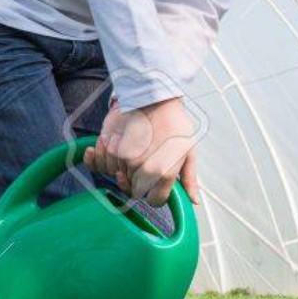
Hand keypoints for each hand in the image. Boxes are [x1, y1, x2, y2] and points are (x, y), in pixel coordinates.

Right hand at [86, 94, 200, 206]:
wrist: (154, 97)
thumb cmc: (174, 122)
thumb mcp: (188, 151)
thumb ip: (188, 179)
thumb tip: (193, 200)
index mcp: (164, 173)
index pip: (154, 201)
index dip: (156, 195)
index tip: (157, 187)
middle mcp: (142, 170)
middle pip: (134, 190)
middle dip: (139, 181)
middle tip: (147, 163)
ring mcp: (123, 159)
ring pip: (117, 177)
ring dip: (122, 170)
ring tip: (134, 152)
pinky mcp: (110, 147)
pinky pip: (103, 165)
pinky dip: (106, 160)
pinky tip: (116, 150)